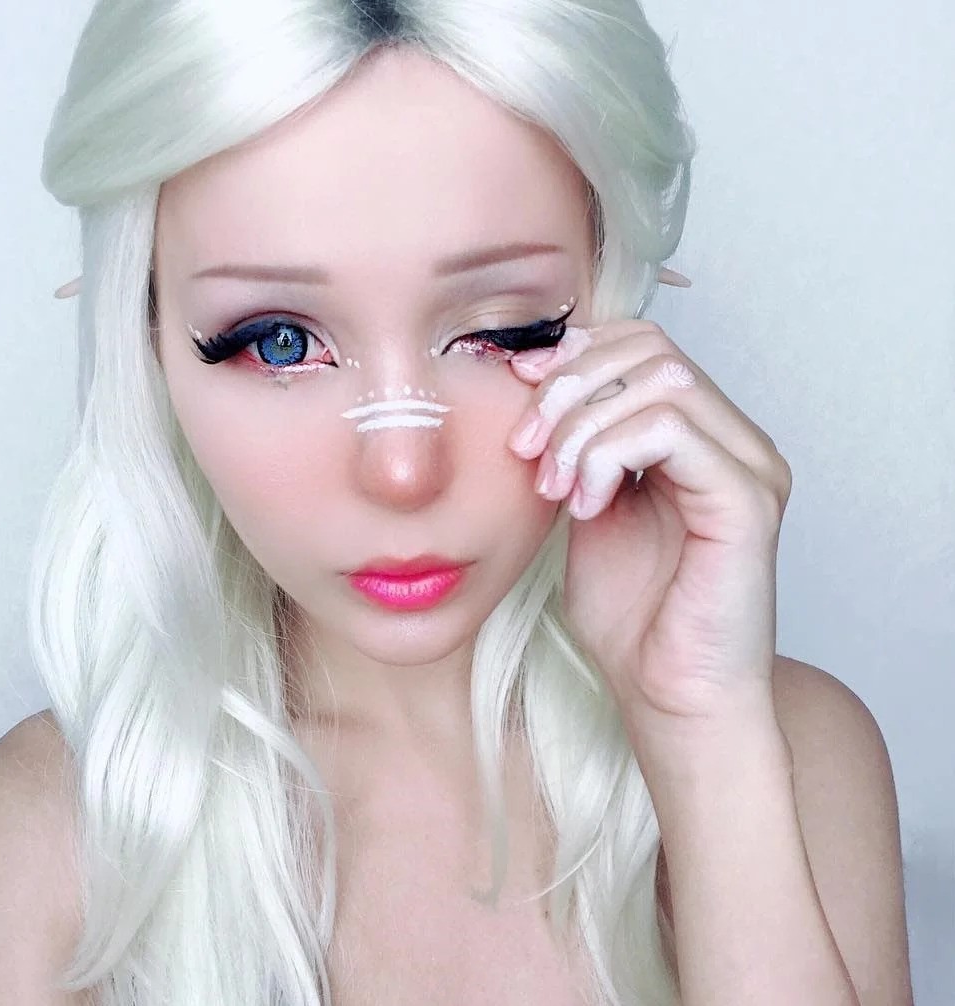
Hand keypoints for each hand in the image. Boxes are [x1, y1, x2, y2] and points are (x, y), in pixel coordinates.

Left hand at [506, 321, 792, 745]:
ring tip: (554, 485)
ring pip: (660, 380)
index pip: (642, 344)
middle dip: (569, 386)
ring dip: (582, 426)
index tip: (518, 393)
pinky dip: (610, 455)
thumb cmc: (630, 616)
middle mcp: (734, 440)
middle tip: (526, 446)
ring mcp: (749, 466)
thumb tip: (537, 382)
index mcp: (700, 436)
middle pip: (650, 348)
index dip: (574, 354)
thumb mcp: (585, 508)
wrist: (667, 698)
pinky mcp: (747, 501)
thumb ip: (578, 446)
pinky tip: (587, 506)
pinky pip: (672, 430)